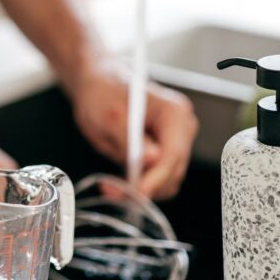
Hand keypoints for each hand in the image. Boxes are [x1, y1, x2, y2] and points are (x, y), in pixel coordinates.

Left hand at [69, 64, 197, 199]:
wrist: (98, 87)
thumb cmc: (104, 93)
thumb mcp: (110, 115)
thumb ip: (130, 138)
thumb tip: (152, 159)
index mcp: (174, 112)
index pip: (173, 153)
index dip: (156, 177)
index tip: (137, 192)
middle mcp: (181, 128)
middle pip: (172, 171)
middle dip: (144, 186)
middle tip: (113, 191)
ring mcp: (176, 142)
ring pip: (166, 180)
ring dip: (139, 189)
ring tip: (111, 187)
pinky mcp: (165, 154)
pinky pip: (158, 178)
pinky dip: (139, 185)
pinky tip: (118, 181)